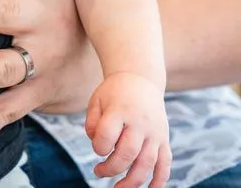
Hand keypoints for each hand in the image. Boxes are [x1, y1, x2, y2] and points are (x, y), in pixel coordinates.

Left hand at [85, 72, 170, 187]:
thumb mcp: (97, 100)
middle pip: (128, 153)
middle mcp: (140, 123)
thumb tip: (96, 144)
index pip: (107, 135)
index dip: (98, 148)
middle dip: (111, 168)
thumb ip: (92, 122)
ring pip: (147, 162)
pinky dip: (160, 179)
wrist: (141, 80)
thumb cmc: (113, 93)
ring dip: (133, 180)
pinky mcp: (164, 139)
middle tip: (98, 171)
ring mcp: (155, 132)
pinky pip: (165, 163)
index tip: (97, 149)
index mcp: (120, 110)